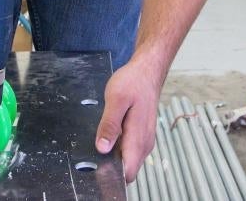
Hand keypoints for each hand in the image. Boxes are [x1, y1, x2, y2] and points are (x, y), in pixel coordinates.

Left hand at [94, 57, 161, 182]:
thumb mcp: (115, 99)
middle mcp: (144, 143)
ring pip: (129, 161)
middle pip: (128, 169)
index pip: (128, 171)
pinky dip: (119, 149)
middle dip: (111, 166)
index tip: (98, 165)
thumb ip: (109, 125)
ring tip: (103, 138)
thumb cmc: (133, 82)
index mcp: (138, 137)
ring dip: (115, 157)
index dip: (112, 173)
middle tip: (97, 148)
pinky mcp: (143, 136)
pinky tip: (111, 135)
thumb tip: (102, 148)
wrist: (147, 71)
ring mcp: (145, 140)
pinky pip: (130, 151)